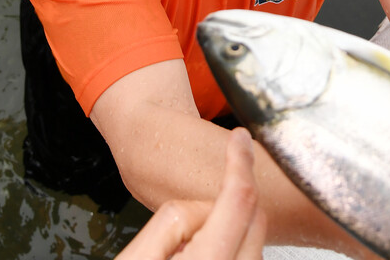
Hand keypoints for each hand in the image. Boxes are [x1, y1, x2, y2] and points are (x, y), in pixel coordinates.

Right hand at [116, 127, 266, 259]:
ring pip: (250, 239)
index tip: (240, 140)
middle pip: (253, 217)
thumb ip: (174, 220)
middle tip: (180, 231)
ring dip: (224, 233)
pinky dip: (227, 249)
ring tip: (180, 257)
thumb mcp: (136, 259)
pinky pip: (244, 259)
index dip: (241, 162)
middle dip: (224, 206)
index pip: (240, 200)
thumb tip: (204, 205)